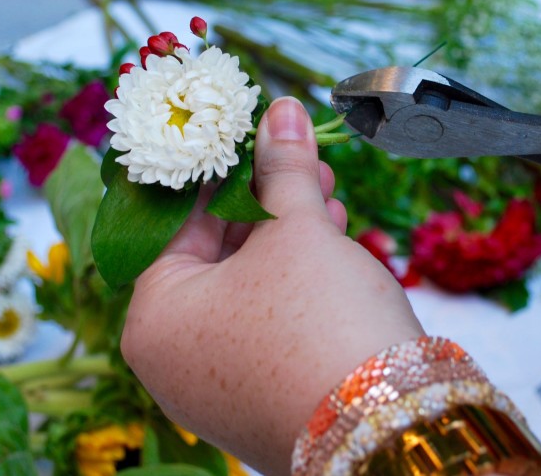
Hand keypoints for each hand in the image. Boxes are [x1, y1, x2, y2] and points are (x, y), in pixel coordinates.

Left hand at [121, 97, 423, 474]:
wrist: (386, 429)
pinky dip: (292, 281)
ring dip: (285, 234)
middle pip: (211, 253)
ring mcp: (214, 384)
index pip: (174, 219)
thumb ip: (282, 167)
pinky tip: (331, 242)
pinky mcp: (258, 396)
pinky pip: (263, 322)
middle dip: (262, 199)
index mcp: (154, 317)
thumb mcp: (297, 230)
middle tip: (300, 157)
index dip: (218, 167)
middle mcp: (172, 359)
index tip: (250, 132)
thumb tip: (280, 111)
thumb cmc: (320, 324)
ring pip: (243, 286)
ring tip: (326, 192)